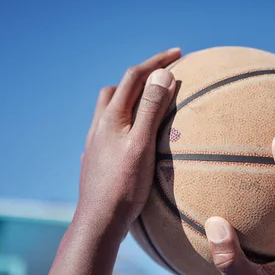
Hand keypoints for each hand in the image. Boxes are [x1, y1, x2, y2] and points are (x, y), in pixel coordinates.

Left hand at [77, 48, 180, 232]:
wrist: (99, 221)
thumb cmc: (124, 185)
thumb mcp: (142, 144)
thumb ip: (151, 109)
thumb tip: (162, 74)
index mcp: (111, 117)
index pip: (134, 76)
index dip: (156, 61)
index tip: (179, 53)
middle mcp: (99, 126)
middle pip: (117, 89)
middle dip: (139, 78)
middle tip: (162, 79)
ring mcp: (94, 143)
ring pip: (108, 110)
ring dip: (127, 99)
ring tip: (147, 105)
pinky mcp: (95, 159)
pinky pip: (107, 130)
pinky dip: (122, 122)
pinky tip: (130, 137)